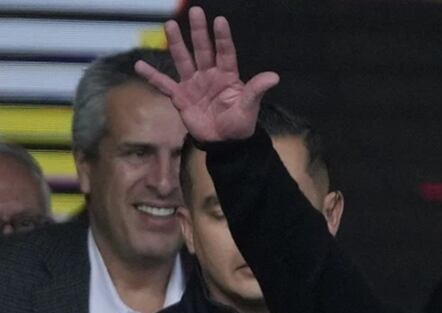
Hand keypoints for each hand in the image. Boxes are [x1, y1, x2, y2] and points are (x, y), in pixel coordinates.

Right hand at [134, 6, 278, 142]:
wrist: (225, 143)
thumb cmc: (239, 124)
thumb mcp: (249, 108)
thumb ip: (256, 90)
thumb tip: (274, 77)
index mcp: (227, 76)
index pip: (225, 53)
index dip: (222, 38)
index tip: (220, 20)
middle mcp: (209, 75)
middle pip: (203, 50)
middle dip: (199, 32)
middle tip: (195, 11)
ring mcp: (193, 84)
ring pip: (183, 60)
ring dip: (177, 43)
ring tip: (170, 25)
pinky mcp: (181, 97)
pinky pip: (164, 84)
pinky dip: (152, 76)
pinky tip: (139, 65)